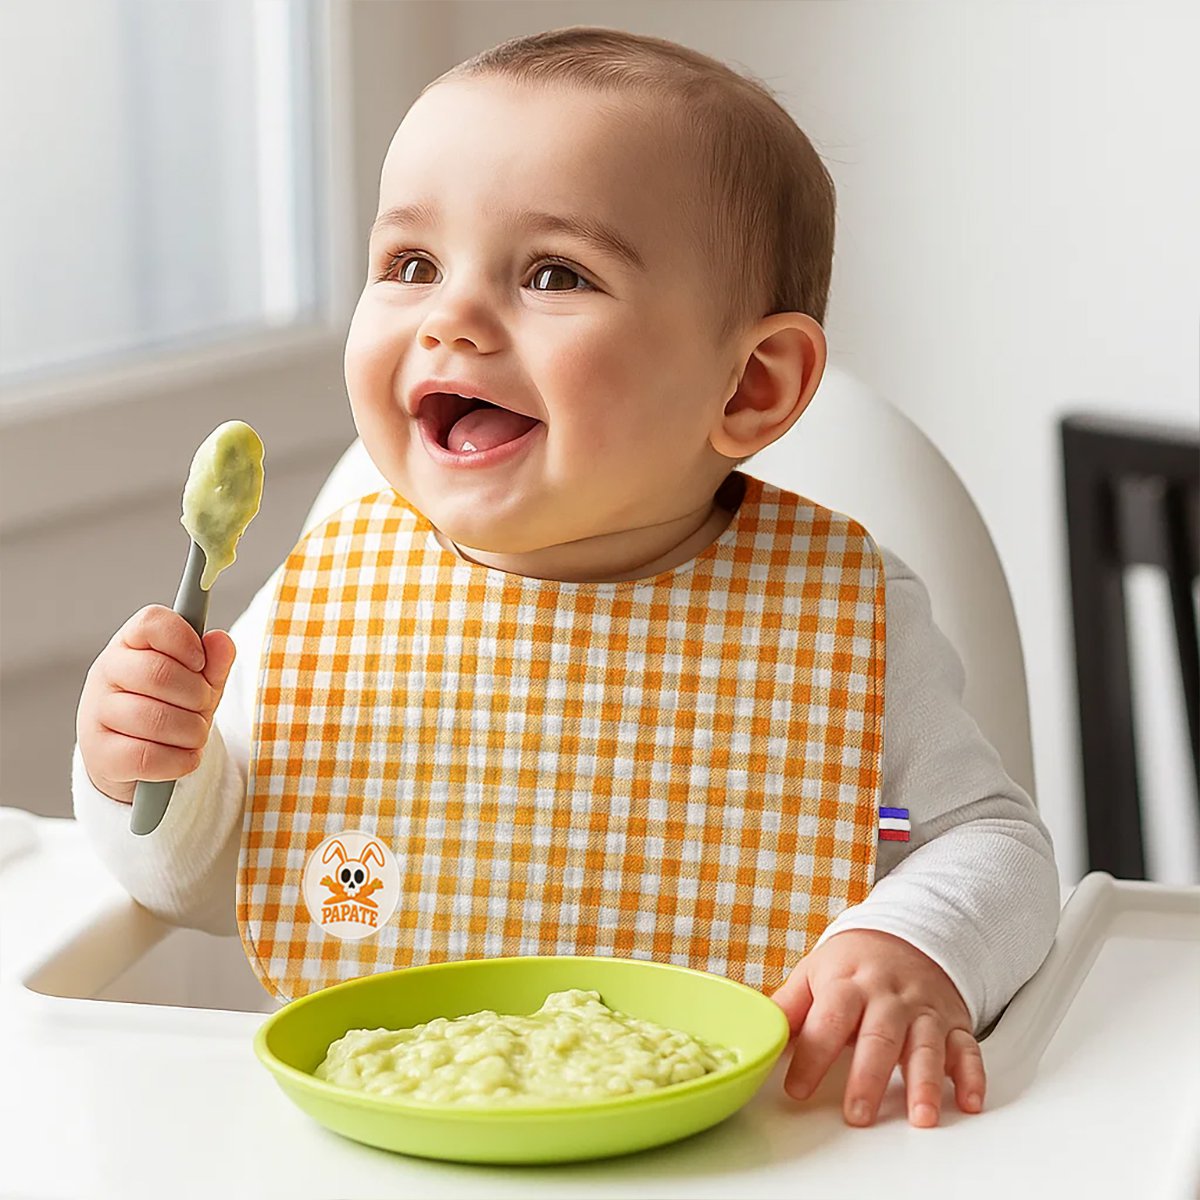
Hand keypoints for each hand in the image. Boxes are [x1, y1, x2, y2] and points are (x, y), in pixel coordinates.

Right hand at [76, 605, 235, 803]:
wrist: (136, 756)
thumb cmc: (172, 707)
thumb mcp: (199, 682)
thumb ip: (214, 662)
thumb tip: (221, 640)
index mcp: (130, 643)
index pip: (152, 622)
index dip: (185, 640)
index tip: (200, 662)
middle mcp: (106, 672)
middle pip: (158, 673)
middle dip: (196, 695)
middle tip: (202, 706)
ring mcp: (97, 713)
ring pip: (154, 719)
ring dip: (191, 732)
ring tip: (194, 734)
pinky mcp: (99, 754)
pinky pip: (147, 757)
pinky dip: (179, 761)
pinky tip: (183, 757)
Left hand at [771, 928, 984, 1127]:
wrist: (906, 934)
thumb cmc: (854, 963)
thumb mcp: (815, 972)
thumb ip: (789, 1006)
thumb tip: (758, 1032)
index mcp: (848, 983)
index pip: (828, 1019)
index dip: (812, 1056)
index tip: (797, 1089)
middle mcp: (888, 997)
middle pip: (879, 1036)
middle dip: (869, 1077)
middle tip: (857, 1114)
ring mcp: (923, 1010)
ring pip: (926, 1045)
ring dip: (924, 1082)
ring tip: (920, 1117)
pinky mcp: (953, 1022)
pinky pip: (967, 1048)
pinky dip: (970, 1075)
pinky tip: (967, 1100)